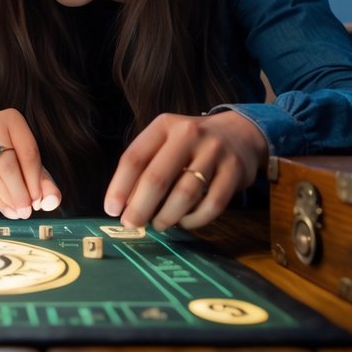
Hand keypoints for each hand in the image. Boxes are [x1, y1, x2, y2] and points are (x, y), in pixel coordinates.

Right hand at [0, 108, 59, 217]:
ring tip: (6, 206)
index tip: (36, 203)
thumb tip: (52, 201)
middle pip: (6, 164)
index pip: (28, 154)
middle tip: (23, 212)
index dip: (34, 183)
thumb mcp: (28, 162)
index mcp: (14, 119)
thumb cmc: (8, 152)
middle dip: (16, 193)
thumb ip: (44, 182)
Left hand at [104, 110, 267, 230]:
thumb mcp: (166, 142)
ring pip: (185, 194)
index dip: (119, 186)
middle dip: (140, 207)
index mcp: (164, 126)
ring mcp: (214, 152)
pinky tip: (185, 222)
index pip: (134, 158)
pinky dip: (195, 220)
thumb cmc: (191, 144)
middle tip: (132, 224)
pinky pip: (212, 204)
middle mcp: (189, 134)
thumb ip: (145, 167)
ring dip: (167, 216)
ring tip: (159, 225)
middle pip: (157, 177)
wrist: (240, 133)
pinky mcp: (235, 171)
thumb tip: (124, 206)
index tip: (112, 209)